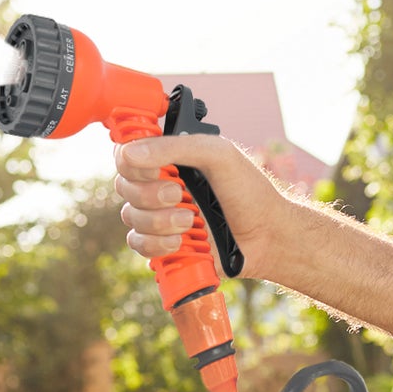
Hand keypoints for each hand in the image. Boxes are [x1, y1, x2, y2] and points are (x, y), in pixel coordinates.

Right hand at [113, 133, 281, 275]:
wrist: (268, 236)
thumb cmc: (248, 190)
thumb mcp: (217, 155)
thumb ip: (174, 148)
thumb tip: (130, 153)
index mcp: (169, 158)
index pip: (127, 153)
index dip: (131, 161)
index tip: (153, 168)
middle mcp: (159, 184)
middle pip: (124, 186)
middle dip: (150, 194)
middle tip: (179, 195)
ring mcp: (160, 215)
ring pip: (130, 216)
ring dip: (159, 220)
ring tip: (189, 222)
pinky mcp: (163, 243)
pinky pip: (138, 243)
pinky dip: (156, 243)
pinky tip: (180, 242)